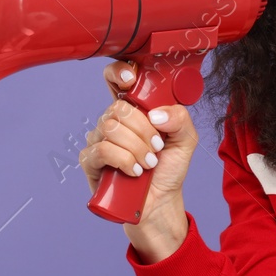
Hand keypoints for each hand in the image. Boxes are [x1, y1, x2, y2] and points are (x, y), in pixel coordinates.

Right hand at [77, 60, 198, 239]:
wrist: (160, 202)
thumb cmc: (168, 169)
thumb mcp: (185, 140)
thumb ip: (180, 119)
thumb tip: (156, 114)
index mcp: (133, 110)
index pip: (115, 79)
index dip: (118, 72)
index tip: (130, 80)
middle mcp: (112, 121)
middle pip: (118, 108)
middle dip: (143, 130)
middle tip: (156, 148)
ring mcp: (98, 140)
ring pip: (110, 129)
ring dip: (136, 148)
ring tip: (148, 163)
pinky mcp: (90, 161)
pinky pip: (102, 150)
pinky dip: (123, 160)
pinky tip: (134, 171)